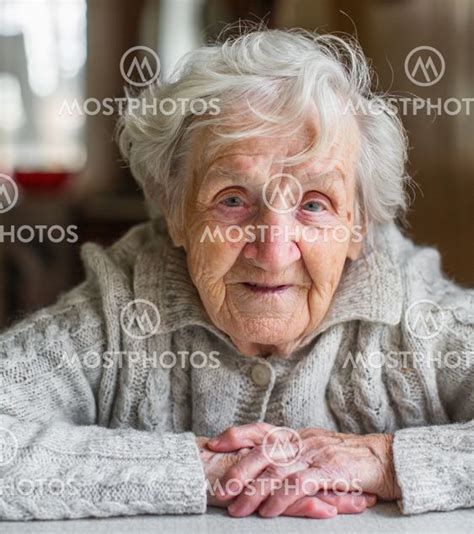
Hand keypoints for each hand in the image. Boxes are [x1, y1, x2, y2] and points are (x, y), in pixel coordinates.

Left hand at [206, 423, 400, 516]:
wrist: (383, 459)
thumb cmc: (347, 458)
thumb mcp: (315, 450)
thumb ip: (292, 455)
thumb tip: (265, 464)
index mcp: (296, 435)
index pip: (261, 430)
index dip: (236, 435)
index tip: (213, 443)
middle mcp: (301, 441)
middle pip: (262, 451)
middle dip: (237, 469)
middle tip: (219, 490)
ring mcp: (314, 454)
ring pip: (276, 471)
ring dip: (254, 492)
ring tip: (237, 509)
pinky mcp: (329, 470)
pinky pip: (298, 485)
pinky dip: (280, 499)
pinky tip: (268, 512)